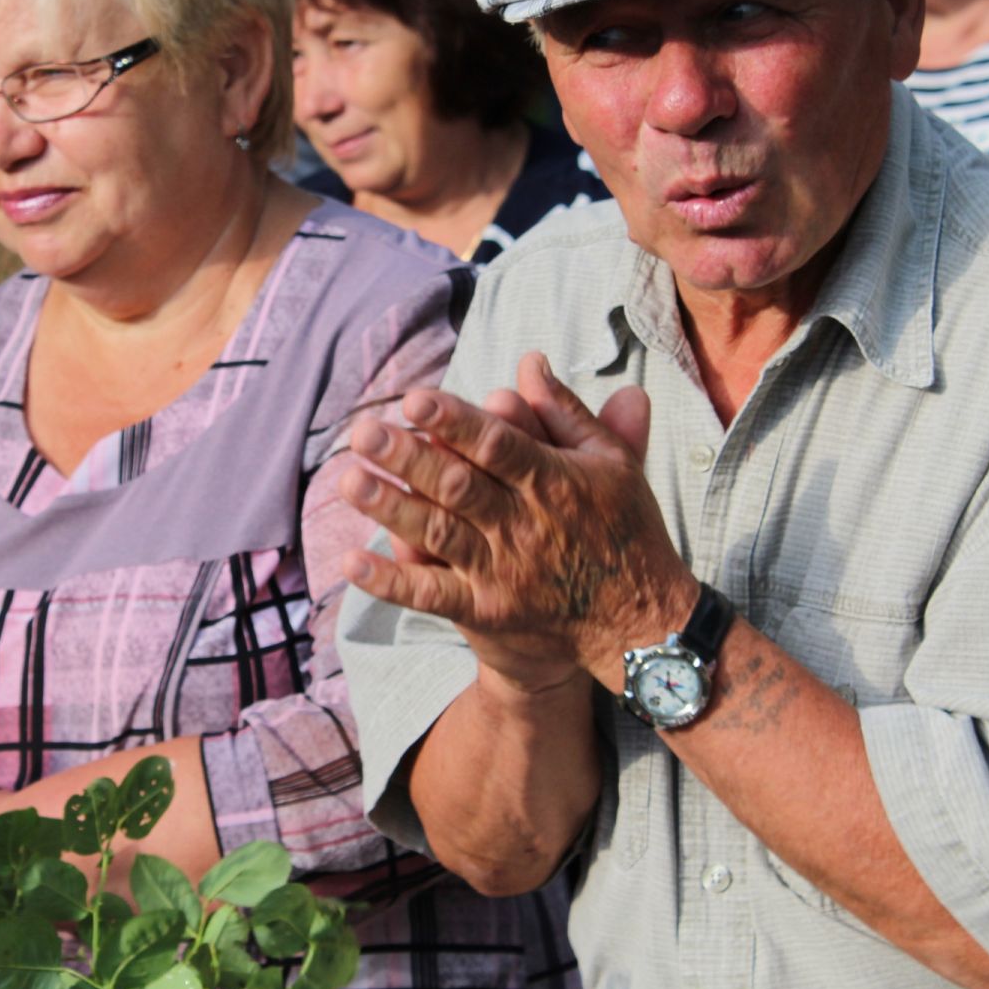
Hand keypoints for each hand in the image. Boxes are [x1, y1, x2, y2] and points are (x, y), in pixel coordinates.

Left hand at [339, 351, 696, 692]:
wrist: (639, 628)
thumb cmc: (623, 532)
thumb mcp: (611, 465)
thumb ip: (566, 412)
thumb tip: (529, 360)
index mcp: (553, 482)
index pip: (497, 445)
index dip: (455, 422)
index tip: (414, 400)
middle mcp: (522, 525)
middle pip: (458, 486)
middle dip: (408, 458)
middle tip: (362, 433)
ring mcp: (500, 570)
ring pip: (438, 533)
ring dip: (391, 508)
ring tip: (349, 481)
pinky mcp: (484, 610)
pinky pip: (431, 595)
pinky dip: (391, 582)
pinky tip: (353, 562)